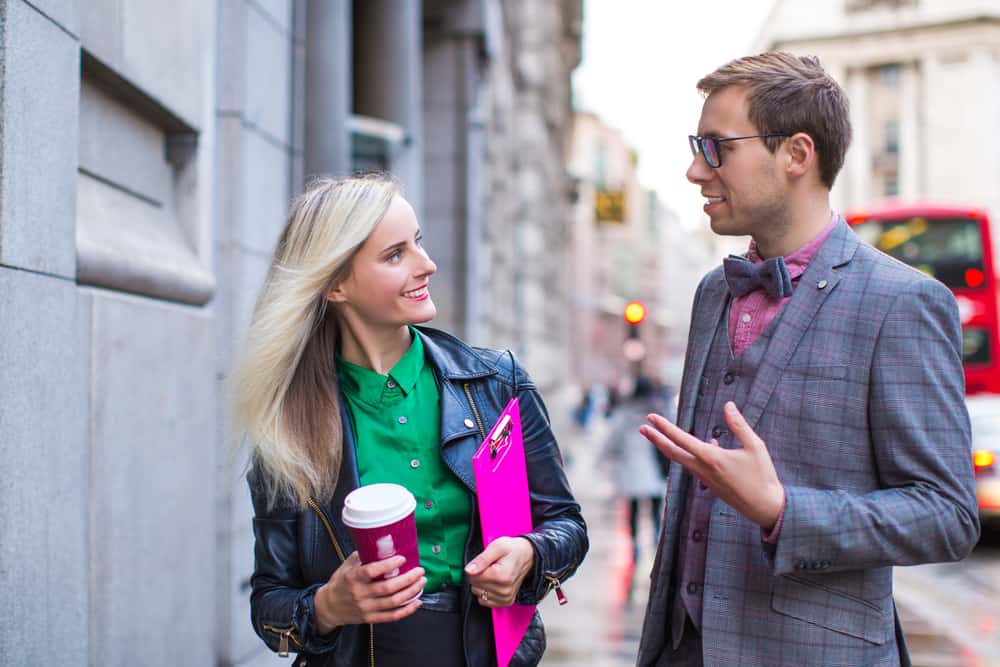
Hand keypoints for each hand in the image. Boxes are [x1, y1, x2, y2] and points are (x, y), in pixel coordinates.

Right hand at [314, 552, 424, 633]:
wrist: (329, 607)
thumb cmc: (340, 583)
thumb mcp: (347, 566)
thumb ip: (363, 555)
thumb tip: (382, 543)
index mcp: (352, 578)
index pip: (371, 571)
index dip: (388, 565)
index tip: (402, 558)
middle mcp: (359, 594)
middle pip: (387, 588)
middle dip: (407, 579)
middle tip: (419, 570)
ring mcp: (366, 608)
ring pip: (393, 602)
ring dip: (411, 592)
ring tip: (421, 582)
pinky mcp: (370, 618)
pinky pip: (392, 616)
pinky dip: (407, 610)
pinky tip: (417, 602)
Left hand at [465, 537, 534, 607]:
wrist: (527, 556)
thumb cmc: (512, 549)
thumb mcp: (497, 546)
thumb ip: (481, 559)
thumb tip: (469, 571)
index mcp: (501, 576)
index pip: (473, 577)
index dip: (475, 567)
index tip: (485, 562)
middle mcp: (504, 590)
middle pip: (475, 586)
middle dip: (478, 575)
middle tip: (490, 566)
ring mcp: (506, 598)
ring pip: (478, 594)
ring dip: (482, 584)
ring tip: (492, 574)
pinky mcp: (506, 602)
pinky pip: (485, 602)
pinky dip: (486, 592)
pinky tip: (493, 583)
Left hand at [639, 401, 784, 529]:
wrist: (765, 507)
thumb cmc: (762, 476)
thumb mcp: (755, 446)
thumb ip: (739, 425)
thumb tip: (728, 405)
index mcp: (711, 458)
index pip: (681, 439)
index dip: (665, 427)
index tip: (651, 417)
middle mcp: (703, 469)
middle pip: (672, 452)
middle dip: (656, 439)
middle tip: (642, 427)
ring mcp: (705, 479)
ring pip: (681, 460)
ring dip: (669, 447)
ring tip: (659, 435)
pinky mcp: (711, 484)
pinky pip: (695, 466)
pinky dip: (690, 454)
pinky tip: (706, 444)